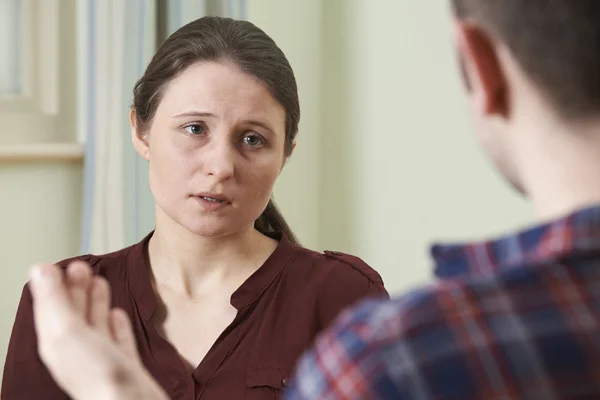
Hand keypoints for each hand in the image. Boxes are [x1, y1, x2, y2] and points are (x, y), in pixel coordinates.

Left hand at [29, 262, 167, 399]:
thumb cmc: (99, 377)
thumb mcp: (68, 332)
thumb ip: (55, 302)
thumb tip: (39, 271)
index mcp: (58, 345)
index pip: (50, 309)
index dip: (52, 286)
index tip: (54, 266)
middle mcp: (78, 352)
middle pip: (73, 315)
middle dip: (75, 289)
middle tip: (80, 267)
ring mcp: (103, 359)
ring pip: (95, 325)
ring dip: (96, 302)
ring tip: (99, 282)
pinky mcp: (125, 366)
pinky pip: (118, 340)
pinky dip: (116, 324)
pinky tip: (118, 315)